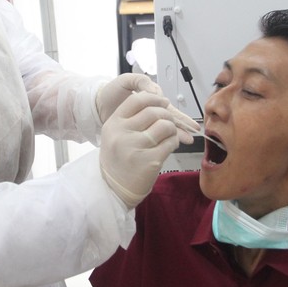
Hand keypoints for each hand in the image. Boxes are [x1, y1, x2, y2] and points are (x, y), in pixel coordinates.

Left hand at [96, 74, 198, 137]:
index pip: (166, 106)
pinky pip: (154, 132)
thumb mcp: (124, 81)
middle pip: (169, 116)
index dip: (177, 114)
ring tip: (187, 139)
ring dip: (176, 132)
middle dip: (182, 124)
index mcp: (149, 96)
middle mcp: (150, 108)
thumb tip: (156, 91)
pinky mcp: (139, 128)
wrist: (96, 105)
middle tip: (194, 131)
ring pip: (164, 125)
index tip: (187, 121)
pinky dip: (164, 137)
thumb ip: (140, 81)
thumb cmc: (110, 92)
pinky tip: (172, 143)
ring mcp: (144, 119)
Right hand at [99, 91, 190, 208]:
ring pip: (165, 125)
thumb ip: (130, 119)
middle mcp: (122, 134)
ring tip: (169, 134)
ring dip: (172, 128)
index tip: (163, 101)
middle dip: (166, 114)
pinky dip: (174, 141)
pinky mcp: (151, 161)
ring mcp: (136, 147)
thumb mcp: (115, 135)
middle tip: (168, 120)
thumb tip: (158, 102)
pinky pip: (171, 142)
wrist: (112, 188)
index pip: (136, 100)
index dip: (153, 98)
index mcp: (113, 124)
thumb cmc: (117, 159)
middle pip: (153, 111)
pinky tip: (169, 145)